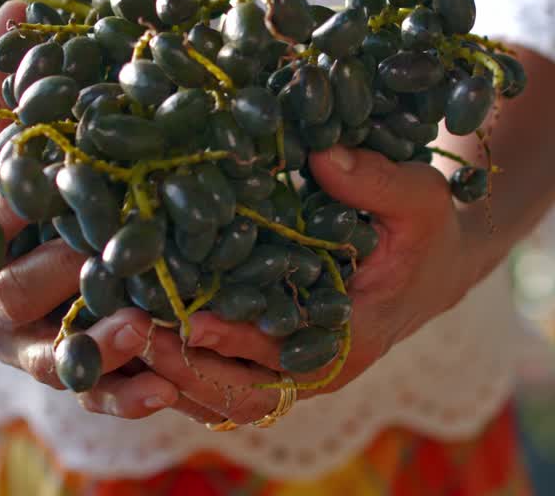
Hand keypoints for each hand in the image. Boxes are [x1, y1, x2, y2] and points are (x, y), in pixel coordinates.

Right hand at [0, 1, 180, 419]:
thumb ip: (10, 85)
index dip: (8, 196)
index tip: (41, 175)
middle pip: (15, 287)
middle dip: (56, 272)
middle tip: (100, 257)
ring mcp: (16, 344)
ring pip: (50, 352)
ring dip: (95, 343)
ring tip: (142, 329)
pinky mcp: (52, 372)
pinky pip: (85, 392)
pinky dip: (120, 393)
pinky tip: (165, 387)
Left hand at [138, 146, 497, 424]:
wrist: (435, 266)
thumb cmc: (426, 231)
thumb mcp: (419, 199)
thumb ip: (375, 181)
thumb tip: (320, 156)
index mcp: (354, 337)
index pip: (282, 350)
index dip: (233, 336)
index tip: (184, 315)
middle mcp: (320, 368)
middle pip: (242, 393)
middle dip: (184, 368)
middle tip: (130, 332)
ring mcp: (295, 372)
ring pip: (224, 398)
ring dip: (171, 376)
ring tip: (118, 339)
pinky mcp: (275, 362)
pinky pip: (223, 384)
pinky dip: (178, 372)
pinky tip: (132, 340)